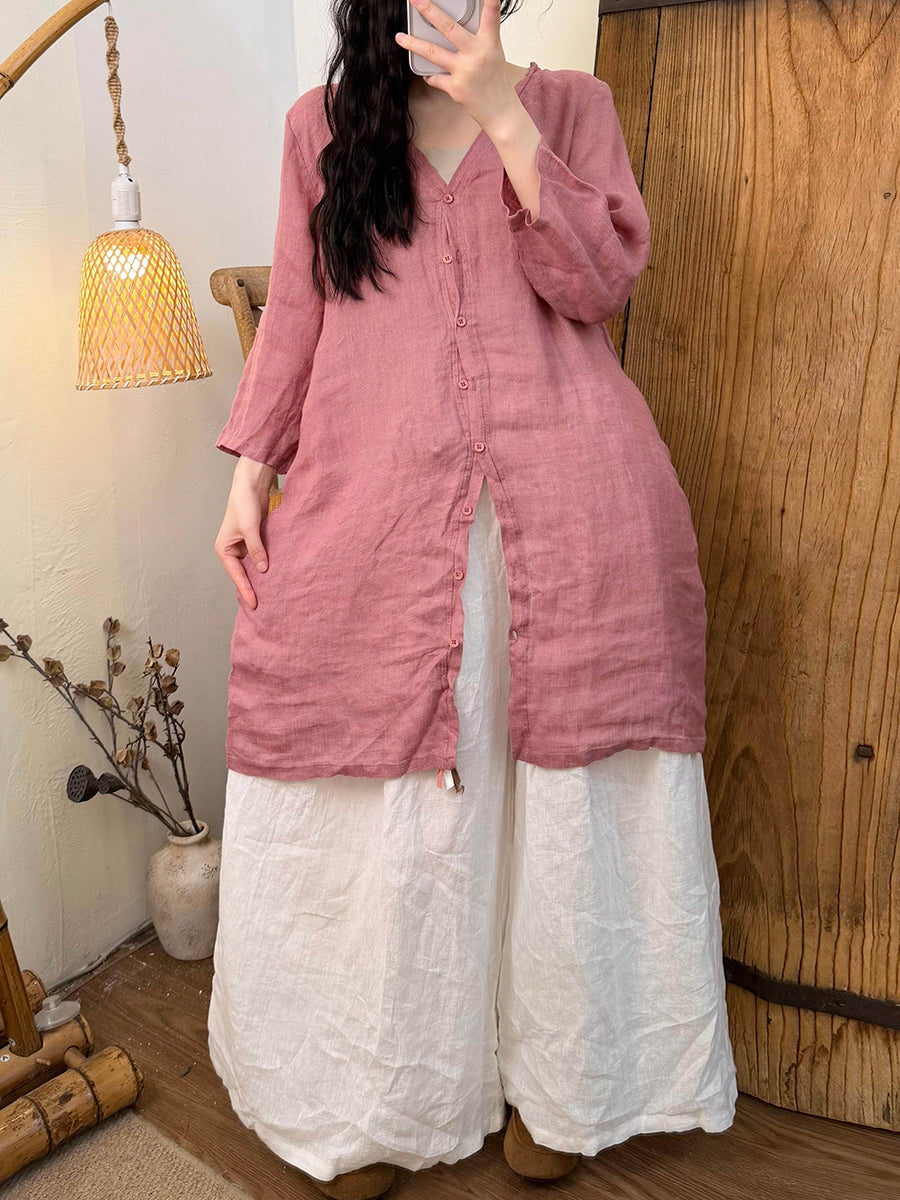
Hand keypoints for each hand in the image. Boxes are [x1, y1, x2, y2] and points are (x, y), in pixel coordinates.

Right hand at [214, 456, 276, 609]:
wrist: (251, 485)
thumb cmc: (244, 504)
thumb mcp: (249, 528)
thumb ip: (256, 549)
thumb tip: (263, 569)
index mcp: (224, 549)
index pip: (237, 575)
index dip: (246, 590)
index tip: (255, 604)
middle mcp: (232, 550)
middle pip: (243, 574)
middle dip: (252, 588)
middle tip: (264, 606)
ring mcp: (243, 546)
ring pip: (252, 567)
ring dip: (260, 577)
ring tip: (272, 594)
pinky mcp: (254, 541)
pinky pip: (259, 557)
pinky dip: (266, 565)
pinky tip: (275, 575)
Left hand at [396, 0, 519, 138]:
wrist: (500, 111)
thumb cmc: (496, 81)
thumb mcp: (494, 53)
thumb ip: (480, 38)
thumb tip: (459, 26)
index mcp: (489, 43)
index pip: (490, 16)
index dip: (490, 2)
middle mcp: (476, 54)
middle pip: (448, 28)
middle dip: (429, 11)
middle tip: (415, 0)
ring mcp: (464, 71)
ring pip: (433, 52)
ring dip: (413, 44)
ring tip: (400, 37)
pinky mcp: (455, 87)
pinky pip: (435, 77)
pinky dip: (431, 75)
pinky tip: (428, 74)